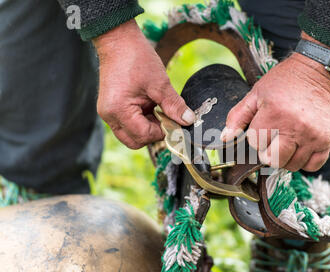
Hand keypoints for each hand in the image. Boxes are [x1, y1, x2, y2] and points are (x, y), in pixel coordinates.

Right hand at [93, 20, 194, 148]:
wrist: (118, 40)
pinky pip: (128, 125)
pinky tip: (149, 105)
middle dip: (153, 133)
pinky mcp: (111, 109)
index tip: (175, 122)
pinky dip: (141, 120)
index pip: (144, 135)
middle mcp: (109, 116)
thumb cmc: (136, 58)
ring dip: (147, 127)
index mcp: (118, 110)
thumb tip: (188, 120)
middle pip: (135, 141)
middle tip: (166, 117)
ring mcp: (108, 113)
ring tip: (156, 108)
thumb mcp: (160, 83)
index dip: (163, 131)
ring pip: (131, 135)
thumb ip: (174, 105)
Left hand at [221, 36, 329, 171]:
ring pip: (292, 165)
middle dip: (268, 152)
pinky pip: (312, 165)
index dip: (256, 136)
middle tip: (273, 138)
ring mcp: (312, 136)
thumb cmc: (285, 82)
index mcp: (273, 114)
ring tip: (287, 141)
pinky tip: (301, 147)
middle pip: (273, 160)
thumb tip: (226, 138)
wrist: (318, 72)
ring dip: (286, 157)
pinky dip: (305, 161)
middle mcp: (294, 127)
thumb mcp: (257, 94)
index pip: (255, 143)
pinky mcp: (326, 140)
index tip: (263, 125)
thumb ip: (238, 116)